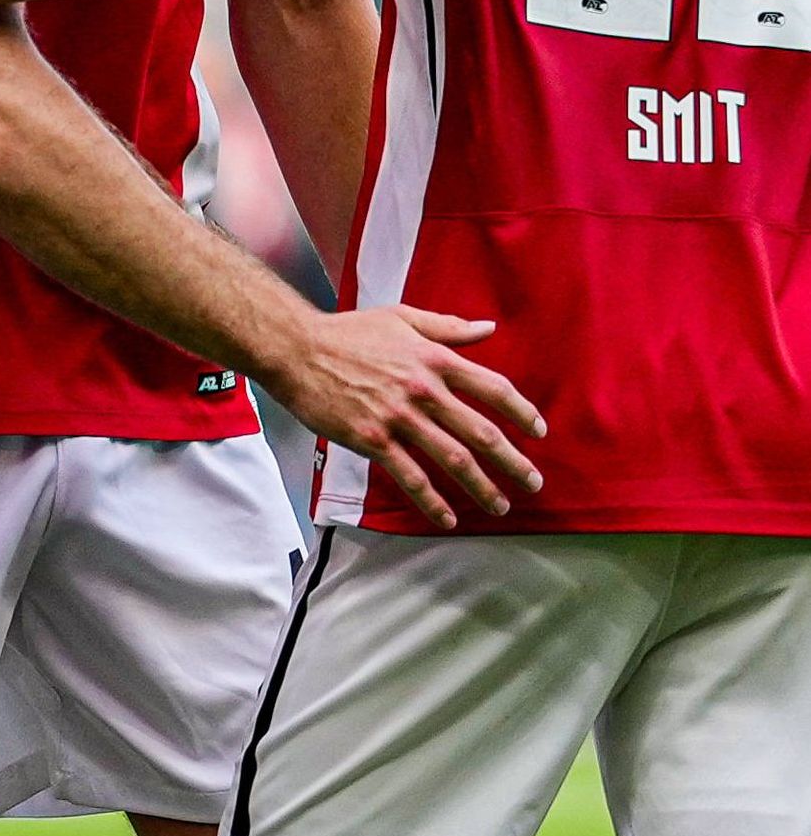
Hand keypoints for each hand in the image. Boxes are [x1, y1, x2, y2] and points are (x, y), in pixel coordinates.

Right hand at [269, 303, 545, 528]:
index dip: (522, 413)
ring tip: (499, 506)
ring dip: (482, 487)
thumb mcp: (401, 317)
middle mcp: (425, 390)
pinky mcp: (372, 440)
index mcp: (436, 359)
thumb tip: (487, 329)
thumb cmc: (347, 331)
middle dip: (513, 462)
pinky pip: (410, 476)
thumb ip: (447, 326)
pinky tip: (447, 518)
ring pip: (453, 459)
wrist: (296, 349)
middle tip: (533, 483)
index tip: (538, 431)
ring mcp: (399, 418)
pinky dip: (432, 501)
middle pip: (483, 432)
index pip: (494, 389)